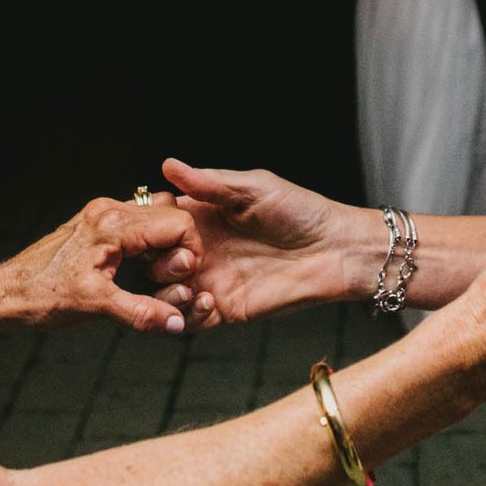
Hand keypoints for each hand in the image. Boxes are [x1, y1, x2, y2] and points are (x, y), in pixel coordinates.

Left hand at [0, 194, 199, 335]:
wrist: (7, 292)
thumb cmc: (43, 296)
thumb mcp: (95, 308)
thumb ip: (140, 313)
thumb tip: (177, 322)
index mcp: (113, 225)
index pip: (179, 224)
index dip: (188, 255)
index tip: (176, 282)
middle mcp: (109, 210)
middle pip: (173, 215)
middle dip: (178, 250)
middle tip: (160, 280)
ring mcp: (102, 213)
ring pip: (157, 215)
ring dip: (164, 245)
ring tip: (149, 274)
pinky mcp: (96, 222)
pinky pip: (139, 221)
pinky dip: (148, 242)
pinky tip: (138, 267)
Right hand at [149, 159, 366, 325]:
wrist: (337, 251)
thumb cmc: (301, 211)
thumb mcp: (254, 187)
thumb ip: (209, 182)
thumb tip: (168, 165)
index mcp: (203, 216)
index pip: (158, 221)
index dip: (148, 224)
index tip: (148, 225)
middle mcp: (201, 249)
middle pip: (153, 259)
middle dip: (155, 260)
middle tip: (181, 256)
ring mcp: (211, 281)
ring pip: (166, 293)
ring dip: (167, 290)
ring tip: (188, 282)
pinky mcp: (226, 309)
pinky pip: (192, 320)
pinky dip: (188, 314)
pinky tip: (207, 300)